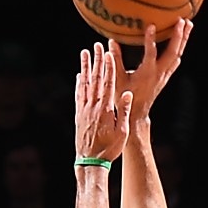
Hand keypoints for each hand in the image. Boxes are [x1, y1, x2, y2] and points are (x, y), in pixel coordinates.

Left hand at [73, 44, 129, 168]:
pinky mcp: (79, 115)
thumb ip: (124, 112)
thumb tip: (128, 94)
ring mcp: (84, 109)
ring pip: (85, 84)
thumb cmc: (109, 149)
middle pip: (95, 79)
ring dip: (85, 67)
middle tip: (96, 46)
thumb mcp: (122, 132)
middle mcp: (93, 106)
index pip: (108, 83)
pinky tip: (80, 75)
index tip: (108, 53)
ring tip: (85, 53)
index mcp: (106, 109)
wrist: (90, 162)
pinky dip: (79, 83)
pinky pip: (78, 95)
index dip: (108, 67)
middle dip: (97, 61)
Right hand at [121, 20, 190, 121]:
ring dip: (184, 39)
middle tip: (182, 20)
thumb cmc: (125, 97)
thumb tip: (112, 42)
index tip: (152, 25)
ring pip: (177, 55)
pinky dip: (180, 48)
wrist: (137, 113)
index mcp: (146, 73)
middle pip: (173, 53)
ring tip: (189, 24)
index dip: (151, 39)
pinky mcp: (166, 76)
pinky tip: (182, 40)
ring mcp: (164, 75)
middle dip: (178, 36)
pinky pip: (176, 59)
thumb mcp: (117, 79)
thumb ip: (115, 60)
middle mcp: (159, 74)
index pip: (151, 54)